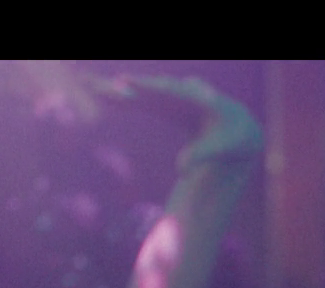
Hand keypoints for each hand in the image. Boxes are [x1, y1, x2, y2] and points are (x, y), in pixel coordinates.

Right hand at [105, 75, 262, 171]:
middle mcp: (183, 92)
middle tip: (91, 81)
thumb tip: (182, 170)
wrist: (238, 126)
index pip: (170, 91)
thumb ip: (201, 154)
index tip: (125, 81)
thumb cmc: (234, 138)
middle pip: (149, 89)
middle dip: (123, 86)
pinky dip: (122, 100)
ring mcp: (173, 98)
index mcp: (201, 100)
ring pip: (141, 93)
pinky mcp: (166, 106)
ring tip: (86, 84)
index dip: (147, 87)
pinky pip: (141, 102)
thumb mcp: (223, 147)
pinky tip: (99, 95)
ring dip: (116, 90)